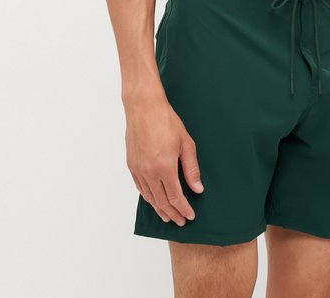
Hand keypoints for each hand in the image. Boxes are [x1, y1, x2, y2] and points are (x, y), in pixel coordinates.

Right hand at [125, 96, 203, 224]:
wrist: (144, 108)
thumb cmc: (166, 121)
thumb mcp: (186, 143)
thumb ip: (191, 168)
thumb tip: (197, 188)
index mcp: (165, 167)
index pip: (175, 197)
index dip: (183, 209)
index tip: (190, 216)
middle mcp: (149, 172)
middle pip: (161, 201)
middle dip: (172, 214)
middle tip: (180, 221)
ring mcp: (138, 169)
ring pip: (149, 197)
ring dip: (159, 209)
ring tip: (168, 216)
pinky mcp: (131, 165)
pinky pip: (140, 187)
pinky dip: (148, 197)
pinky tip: (154, 200)